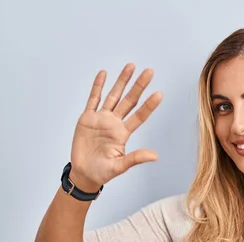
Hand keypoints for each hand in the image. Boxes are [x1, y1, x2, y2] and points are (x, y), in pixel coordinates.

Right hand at [69, 64, 161, 189]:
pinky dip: (97, 86)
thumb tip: (155, 156)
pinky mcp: (87, 118)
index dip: (149, 105)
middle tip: (149, 71)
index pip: (139, 116)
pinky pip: (93, 99)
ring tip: (131, 66)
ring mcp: (101, 119)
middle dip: (138, 86)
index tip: (159, 94)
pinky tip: (104, 73)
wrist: (84, 173)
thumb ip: (135, 159)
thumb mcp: (119, 167)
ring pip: (113, 95)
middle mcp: (114, 123)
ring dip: (121, 81)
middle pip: (129, 101)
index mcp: (123, 133)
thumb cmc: (102, 172)